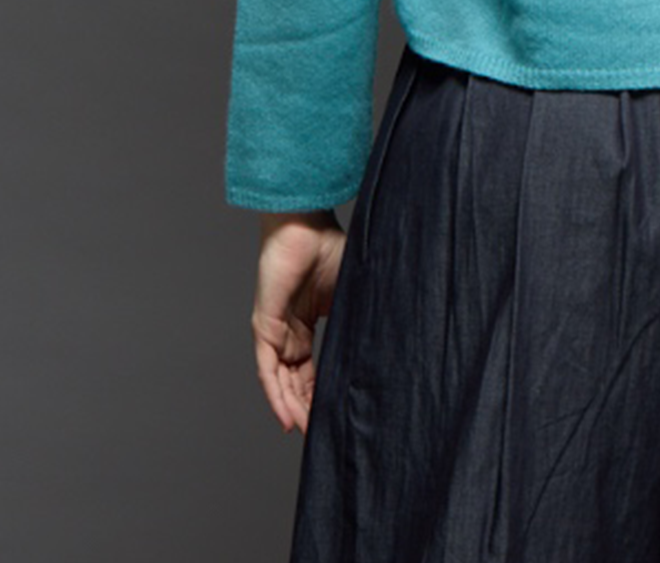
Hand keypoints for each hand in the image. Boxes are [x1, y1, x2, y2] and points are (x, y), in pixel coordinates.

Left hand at [251, 211, 345, 433]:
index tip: (335, 416)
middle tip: (322, 433)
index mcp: (309, 323)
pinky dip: (277, 395)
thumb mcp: (353, 294)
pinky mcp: (264, 327)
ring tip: (309, 433)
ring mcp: (276, 330)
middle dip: (308, 408)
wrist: (307, 226)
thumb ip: (362, 319)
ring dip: (294, 408)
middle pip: (297, 382)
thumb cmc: (330, 249)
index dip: (322, 394)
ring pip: (282, 382)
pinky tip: (288, 416)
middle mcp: (290, 331)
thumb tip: (394, 344)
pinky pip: (268, 370)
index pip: (314, 370)